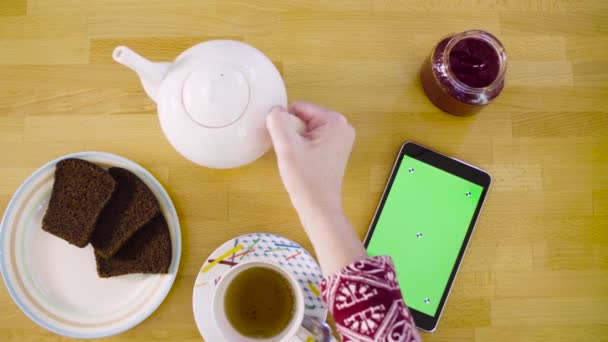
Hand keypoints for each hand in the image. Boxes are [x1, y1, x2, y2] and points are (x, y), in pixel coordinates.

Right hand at [267, 101, 365, 274]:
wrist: (319, 208)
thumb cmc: (305, 179)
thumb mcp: (287, 147)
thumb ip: (278, 122)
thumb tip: (274, 110)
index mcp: (334, 121)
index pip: (298, 108)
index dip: (287, 126)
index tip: (292, 147)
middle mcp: (342, 126)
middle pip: (303, 117)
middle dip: (293, 134)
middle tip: (295, 155)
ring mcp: (341, 138)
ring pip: (305, 129)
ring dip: (297, 142)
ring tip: (300, 160)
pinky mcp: (336, 150)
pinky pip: (312, 139)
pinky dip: (303, 149)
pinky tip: (305, 163)